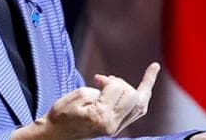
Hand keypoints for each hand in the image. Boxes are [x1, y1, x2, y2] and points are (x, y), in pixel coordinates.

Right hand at [12, 62, 160, 139]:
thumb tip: (111, 85)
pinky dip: (141, 96)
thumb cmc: (62, 114)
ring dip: (143, 87)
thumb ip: (99, 88)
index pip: (118, 88)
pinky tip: (148, 82)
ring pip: (140, 106)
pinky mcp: (116, 128)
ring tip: (150, 72)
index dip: (109, 79)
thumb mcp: (78, 95)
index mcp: (101, 116)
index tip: (97, 79)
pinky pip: (136, 112)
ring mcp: (116, 129)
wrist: (55, 135)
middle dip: (122, 83)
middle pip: (134, 96)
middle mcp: (112, 125)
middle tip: (103, 81)